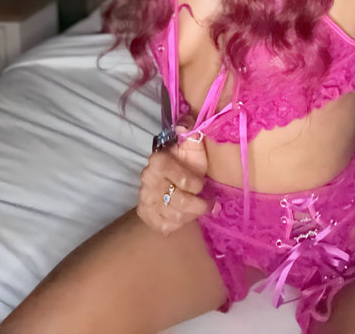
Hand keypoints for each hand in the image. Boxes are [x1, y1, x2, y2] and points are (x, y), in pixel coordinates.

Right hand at [137, 118, 211, 235]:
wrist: (172, 176)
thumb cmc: (187, 161)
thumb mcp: (193, 146)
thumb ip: (191, 134)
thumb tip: (184, 127)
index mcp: (158, 160)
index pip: (180, 178)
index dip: (194, 184)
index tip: (202, 184)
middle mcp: (148, 179)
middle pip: (179, 202)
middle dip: (199, 205)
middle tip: (210, 203)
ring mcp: (145, 198)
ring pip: (174, 217)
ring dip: (192, 215)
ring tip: (200, 209)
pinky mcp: (145, 214)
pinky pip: (165, 227)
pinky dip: (179, 225)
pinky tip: (186, 216)